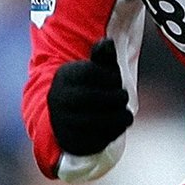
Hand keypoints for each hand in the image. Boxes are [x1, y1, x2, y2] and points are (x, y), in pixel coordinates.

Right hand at [47, 39, 132, 155]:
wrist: (64, 116)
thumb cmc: (87, 87)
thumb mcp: (94, 69)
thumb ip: (103, 57)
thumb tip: (108, 43)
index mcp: (64, 76)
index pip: (90, 73)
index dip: (111, 77)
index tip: (117, 79)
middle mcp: (58, 98)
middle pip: (91, 98)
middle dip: (115, 97)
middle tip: (124, 97)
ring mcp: (62, 121)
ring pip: (94, 121)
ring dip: (117, 118)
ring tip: (126, 115)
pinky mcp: (70, 141)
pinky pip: (93, 139)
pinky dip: (111, 133)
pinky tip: (118, 126)